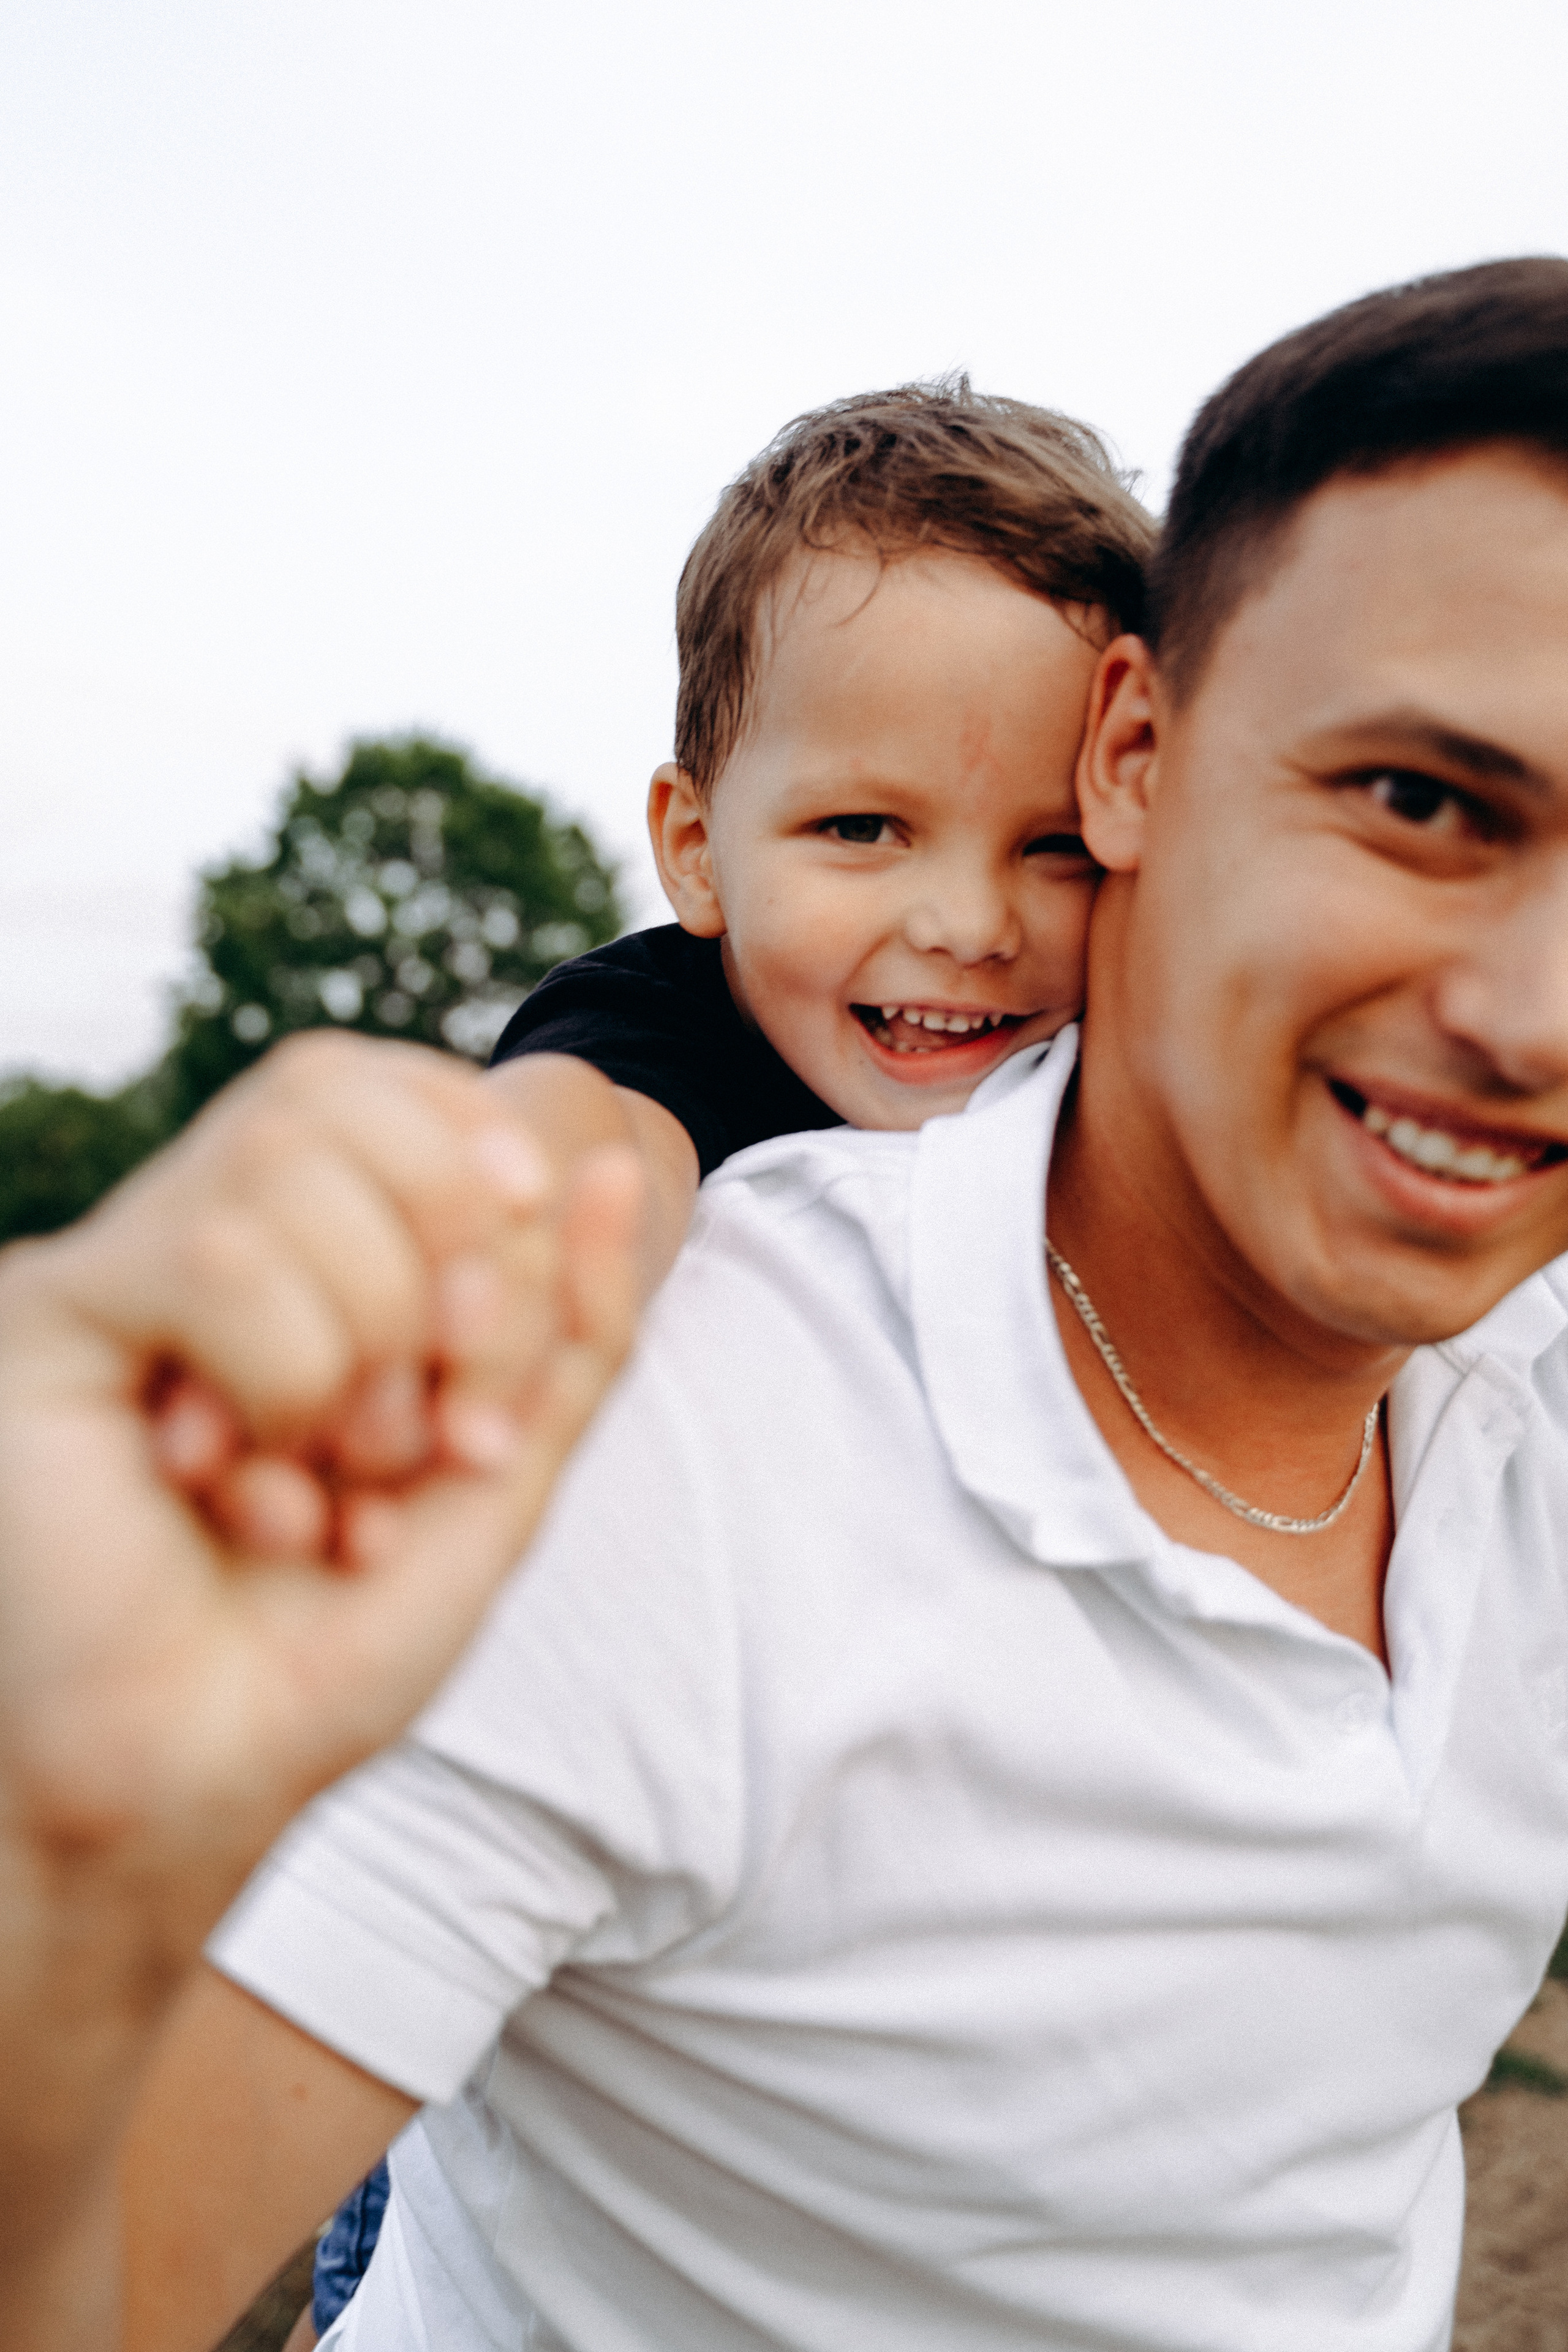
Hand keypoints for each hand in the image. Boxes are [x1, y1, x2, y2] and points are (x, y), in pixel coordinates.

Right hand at [0, 1029, 640, 1894]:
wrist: (193, 1778)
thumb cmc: (328, 1644)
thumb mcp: (495, 1482)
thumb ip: (567, 1331)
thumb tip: (611, 1165)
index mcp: (291, 1258)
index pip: (379, 1088)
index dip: (461, 1155)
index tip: (495, 1321)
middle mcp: (193, 1239)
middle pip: (328, 1097)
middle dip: (430, 1260)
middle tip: (424, 1436)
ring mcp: (113, 1269)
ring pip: (275, 1162)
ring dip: (358, 1338)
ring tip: (333, 1485)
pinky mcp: (47, 1314)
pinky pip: (210, 1253)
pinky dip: (280, 1374)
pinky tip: (239, 1488)